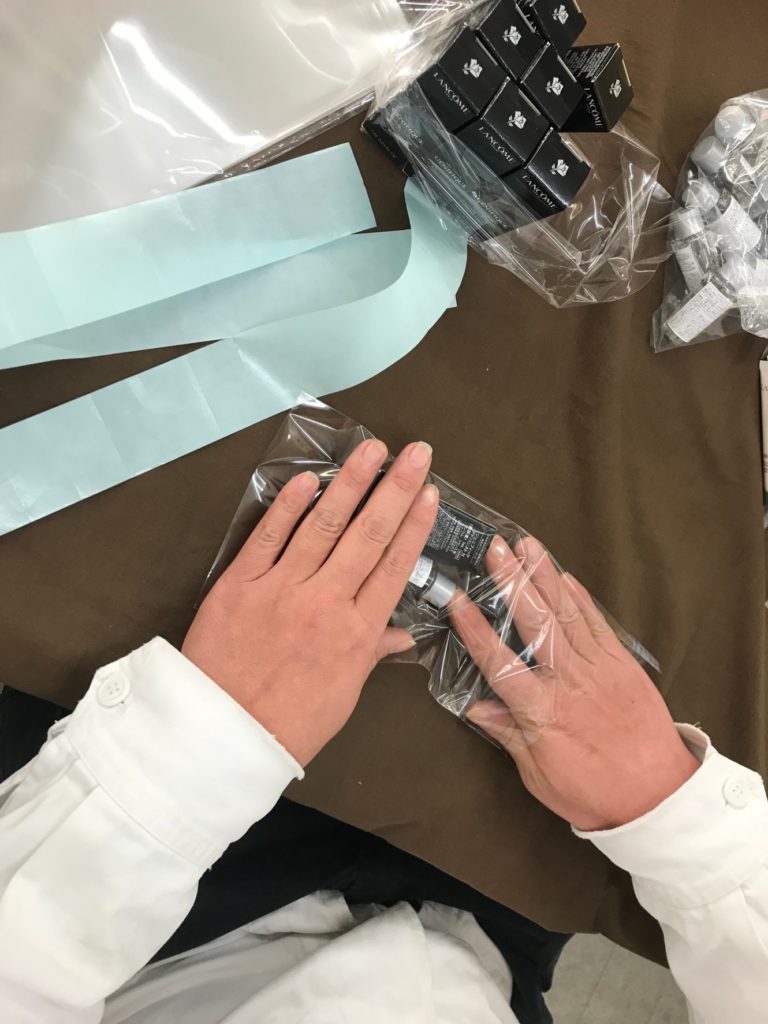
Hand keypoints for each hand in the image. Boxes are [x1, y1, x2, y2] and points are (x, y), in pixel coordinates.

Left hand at [183, 439, 437, 765]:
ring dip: (350, 483)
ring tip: (372, 449)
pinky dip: (287, 506)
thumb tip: (401, 634)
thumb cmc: (290, 723)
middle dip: (396, 489)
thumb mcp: (344, 695)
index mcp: (356, 632)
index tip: (430, 493)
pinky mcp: (240, 584)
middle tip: (416, 452)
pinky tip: (307, 478)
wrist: (223, 735)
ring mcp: (281, 589)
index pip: (394, 566)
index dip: (415, 525)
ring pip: (323, 525)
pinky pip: (267, 537)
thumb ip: (371, 653)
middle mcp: (325, 602)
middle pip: (368, 535)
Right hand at [450, 536, 699, 831]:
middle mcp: (568, 680)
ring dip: (544, 576)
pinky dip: (581, 598)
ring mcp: (598, 667)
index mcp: (541, 711)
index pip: (498, 661)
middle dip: (512, 581)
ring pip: (566, 613)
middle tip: (495, 548)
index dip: (475, 628)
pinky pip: (597, 623)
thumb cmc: (595, 793)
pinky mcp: (622, 664)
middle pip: (534, 622)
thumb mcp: (539, 776)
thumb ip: (509, 735)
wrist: (658, 797)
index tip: (457, 599)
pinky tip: (565, 576)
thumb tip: (476, 706)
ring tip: (527, 545)